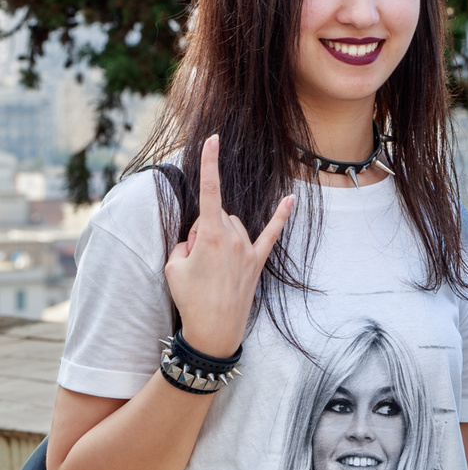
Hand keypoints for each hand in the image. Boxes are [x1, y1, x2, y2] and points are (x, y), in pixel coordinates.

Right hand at [162, 135, 292, 357]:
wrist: (213, 330)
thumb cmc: (190, 298)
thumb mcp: (173, 266)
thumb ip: (186, 240)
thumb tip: (200, 233)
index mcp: (209, 235)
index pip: (208, 191)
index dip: (209, 163)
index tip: (213, 139)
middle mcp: (233, 237)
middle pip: (216, 215)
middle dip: (203, 229)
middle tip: (196, 261)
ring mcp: (248, 249)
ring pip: (233, 226)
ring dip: (219, 237)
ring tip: (210, 270)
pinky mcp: (258, 260)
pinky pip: (272, 233)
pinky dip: (282, 216)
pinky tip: (292, 199)